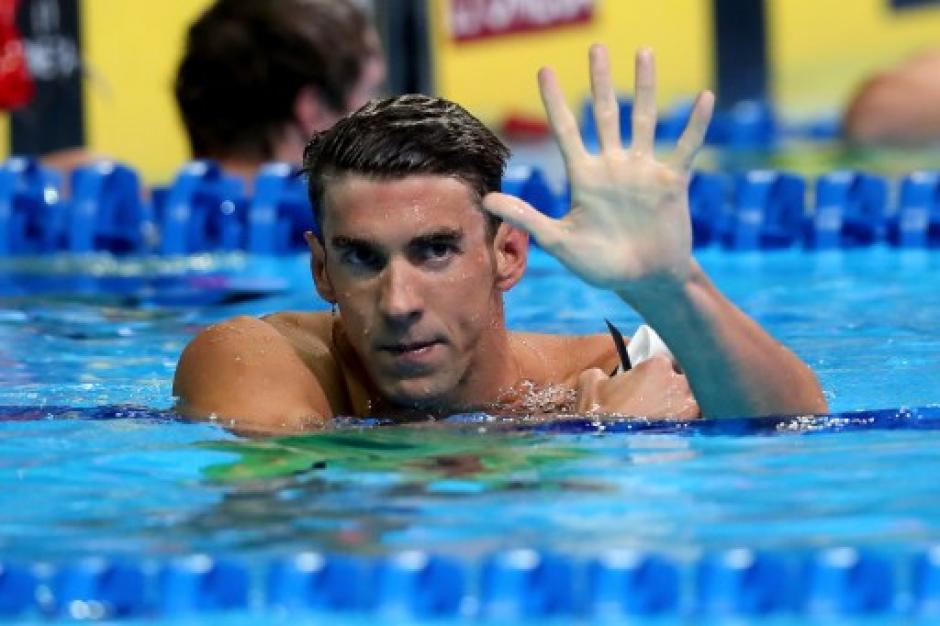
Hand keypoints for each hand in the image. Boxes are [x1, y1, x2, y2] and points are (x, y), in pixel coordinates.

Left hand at [484, 45, 713, 297]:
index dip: (555, 102)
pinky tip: (705, 98)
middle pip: (604, 114)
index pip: (565, 131)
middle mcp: (613, 167)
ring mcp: (643, 171)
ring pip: (644, 120)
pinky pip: (686, 147)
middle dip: (600, 81)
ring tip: (644, 52)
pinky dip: (695, 125)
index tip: (545, 71)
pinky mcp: (672, 182)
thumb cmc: (601, 266)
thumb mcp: (559, 241)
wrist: (645, 281)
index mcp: (584, 177)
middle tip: (596, 47)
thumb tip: (486, 200)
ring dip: (645, 88)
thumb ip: (527, 217)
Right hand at [576, 355, 698, 419]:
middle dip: (674, 387)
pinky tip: (673, 430)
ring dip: (684, 405)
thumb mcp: (590, 381)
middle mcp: (679, 382)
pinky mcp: (690, 428)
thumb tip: (601, 376)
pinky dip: (686, 423)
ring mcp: (689, 406)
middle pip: (684, 378)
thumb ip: (601, 372)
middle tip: (660, 398)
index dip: (658, 371)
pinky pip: (695, 421)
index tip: (650, 379)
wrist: (609, 444)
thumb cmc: (599, 410)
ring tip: (668, 415)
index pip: (665, 360)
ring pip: (693, 400)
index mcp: (658, 365)